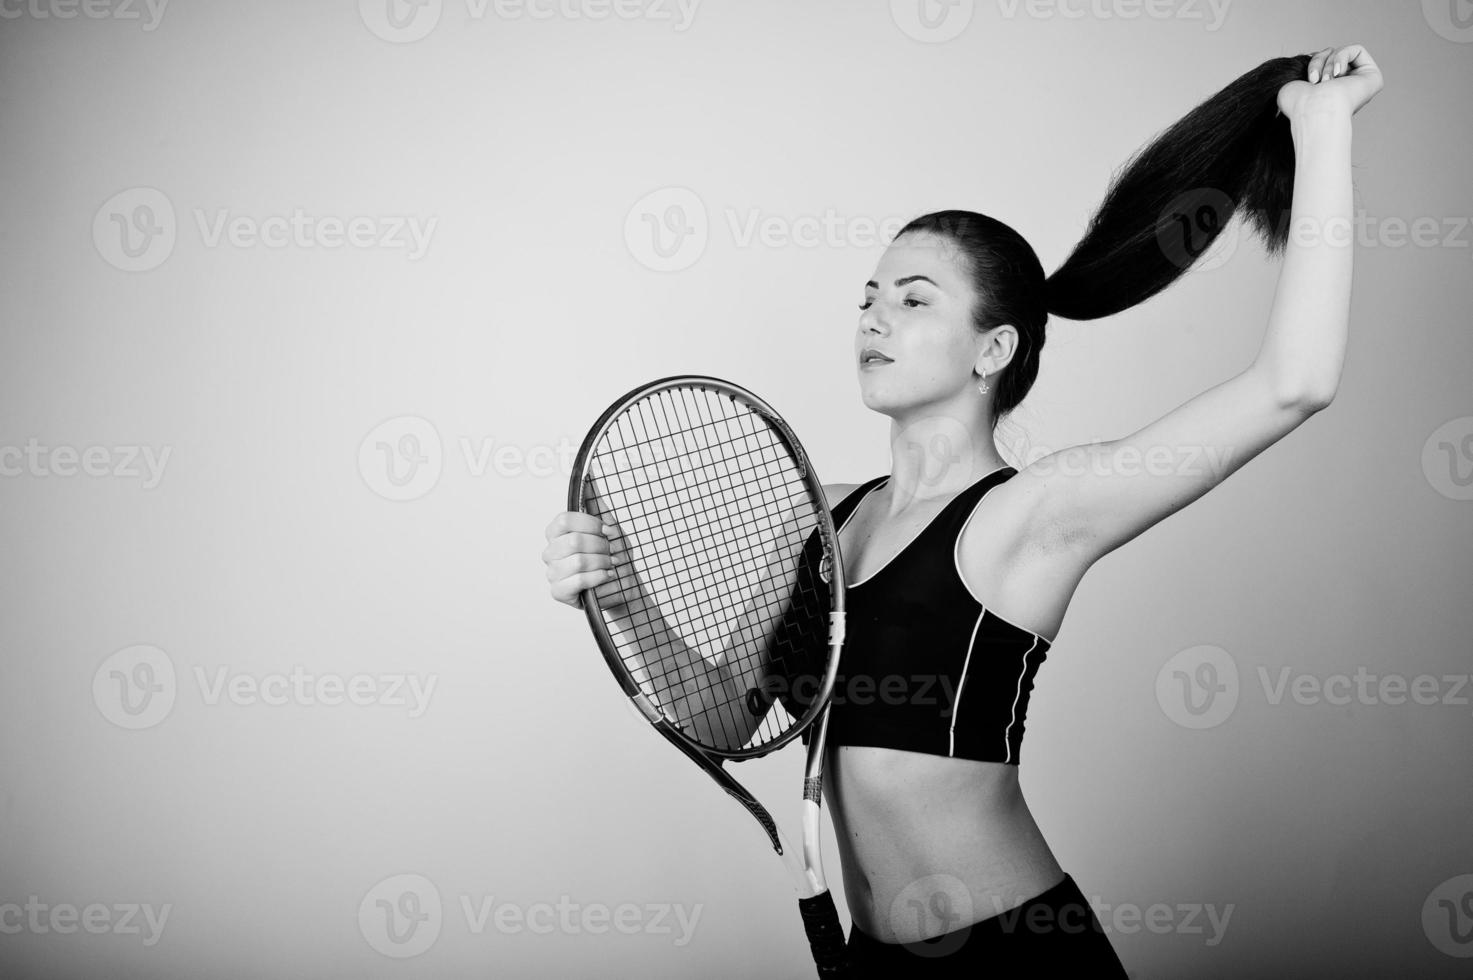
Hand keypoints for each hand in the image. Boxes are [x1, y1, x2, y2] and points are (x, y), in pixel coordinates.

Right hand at [542, 479, 645, 613]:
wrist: (625, 585)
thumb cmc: (614, 555)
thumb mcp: (609, 526)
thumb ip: (595, 503)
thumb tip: (589, 475)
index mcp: (557, 533)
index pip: (564, 520)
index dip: (590, 524)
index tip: (607, 530)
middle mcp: (550, 551)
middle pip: (573, 541)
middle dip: (600, 546)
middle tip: (611, 551)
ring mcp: (552, 572)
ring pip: (578, 561)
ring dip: (602, 562)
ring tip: (610, 564)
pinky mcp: (558, 592)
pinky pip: (577, 581)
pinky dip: (598, 577)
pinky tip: (606, 576)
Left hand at [1278, 44, 1383, 122]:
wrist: (1311, 110)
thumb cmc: (1298, 104)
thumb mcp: (1293, 83)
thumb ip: (1305, 73)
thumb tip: (1314, 67)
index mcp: (1328, 93)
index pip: (1323, 62)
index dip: (1315, 62)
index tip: (1309, 78)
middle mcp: (1345, 89)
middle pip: (1332, 55)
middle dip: (1319, 61)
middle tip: (1315, 81)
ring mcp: (1360, 84)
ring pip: (1341, 53)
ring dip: (1328, 63)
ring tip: (1325, 82)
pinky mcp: (1372, 77)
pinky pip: (1357, 49)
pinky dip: (1342, 56)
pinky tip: (1337, 74)